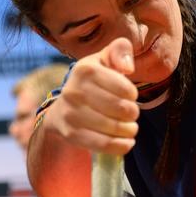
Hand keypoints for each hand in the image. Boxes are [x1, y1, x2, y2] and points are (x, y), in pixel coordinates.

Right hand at [43, 38, 139, 155]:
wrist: (62, 109)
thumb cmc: (93, 81)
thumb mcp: (104, 59)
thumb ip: (120, 50)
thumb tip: (128, 68)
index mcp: (85, 69)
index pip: (125, 88)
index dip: (133, 95)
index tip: (130, 96)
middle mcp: (74, 91)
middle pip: (122, 109)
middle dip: (133, 113)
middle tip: (131, 113)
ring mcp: (71, 114)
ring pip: (115, 128)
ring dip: (129, 130)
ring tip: (130, 127)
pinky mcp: (72, 134)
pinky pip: (104, 144)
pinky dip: (121, 146)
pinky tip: (127, 142)